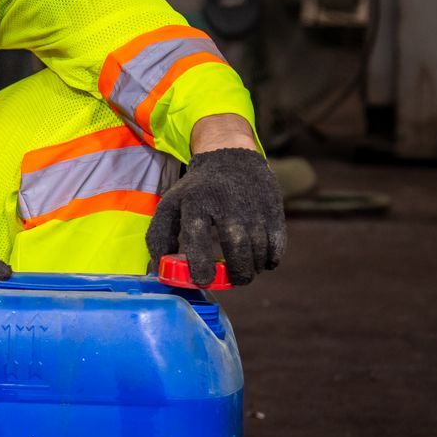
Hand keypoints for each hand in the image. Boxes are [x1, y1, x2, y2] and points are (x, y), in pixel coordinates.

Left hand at [145, 146, 285, 286]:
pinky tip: (259, 258)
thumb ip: (160, 238)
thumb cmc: (197, 191)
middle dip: (236, 273)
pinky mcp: (273, 209)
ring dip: (252, 268)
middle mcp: (227, 203)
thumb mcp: (171, 205)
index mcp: (195, 202)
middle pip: (237, 247)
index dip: (200, 264)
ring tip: (243, 269)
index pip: (197, 235)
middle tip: (231, 280)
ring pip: (259, 250)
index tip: (203, 280)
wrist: (229, 156)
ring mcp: (253, 206)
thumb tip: (159, 271)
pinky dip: (269, 260)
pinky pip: (277, 246)